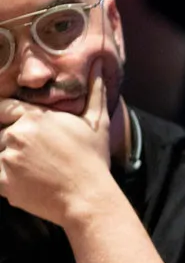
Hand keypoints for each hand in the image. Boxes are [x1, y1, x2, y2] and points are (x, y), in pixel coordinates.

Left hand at [0, 62, 113, 226]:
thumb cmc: (94, 160)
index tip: (14, 125)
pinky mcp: (3, 181)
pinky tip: (27, 184)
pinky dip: (7, 180)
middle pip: (1, 134)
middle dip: (12, 143)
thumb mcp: (98, 123)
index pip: (3, 107)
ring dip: (10, 161)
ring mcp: (8, 158)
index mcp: (35, 117)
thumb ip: (94, 91)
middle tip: (36, 157)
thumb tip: (97, 64)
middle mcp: (17, 134)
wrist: (89, 197)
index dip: (6, 116)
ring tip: (35, 172)